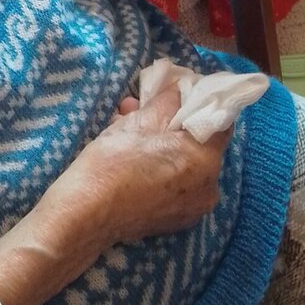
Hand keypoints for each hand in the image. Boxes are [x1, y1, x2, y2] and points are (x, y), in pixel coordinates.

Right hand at [0, 79, 230, 304]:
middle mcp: (209, 187)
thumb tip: (182, 85)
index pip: (219, 120)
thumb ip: (168, 99)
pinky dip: (161, 166)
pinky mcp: (175, 220)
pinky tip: (132, 155)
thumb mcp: (139, 121)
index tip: (178, 92)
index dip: (199, 101)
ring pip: (185, 162)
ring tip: (127, 127)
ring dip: (163, 142)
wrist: (86, 215)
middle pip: (199, 142)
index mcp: (205, 160)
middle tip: (141, 108)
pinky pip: (176, 183)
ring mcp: (193, 208)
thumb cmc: (113, 163)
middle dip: (173, 122)